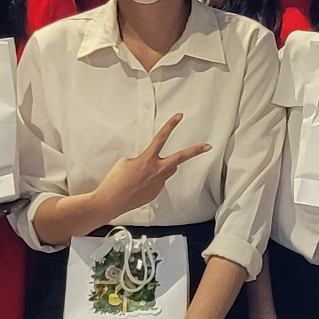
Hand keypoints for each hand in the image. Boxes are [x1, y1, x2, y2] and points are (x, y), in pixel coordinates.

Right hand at [96, 115, 212, 220]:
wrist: (111, 201)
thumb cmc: (115, 181)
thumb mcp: (125, 162)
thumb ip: (141, 159)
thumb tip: (148, 164)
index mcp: (147, 159)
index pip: (162, 138)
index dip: (171, 125)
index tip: (179, 117)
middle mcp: (156, 171)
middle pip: (180, 158)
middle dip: (195, 151)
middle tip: (207, 146)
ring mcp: (158, 184)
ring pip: (167, 171)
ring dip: (163, 168)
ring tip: (145, 173)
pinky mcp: (155, 193)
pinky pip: (157, 183)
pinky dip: (151, 181)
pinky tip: (138, 185)